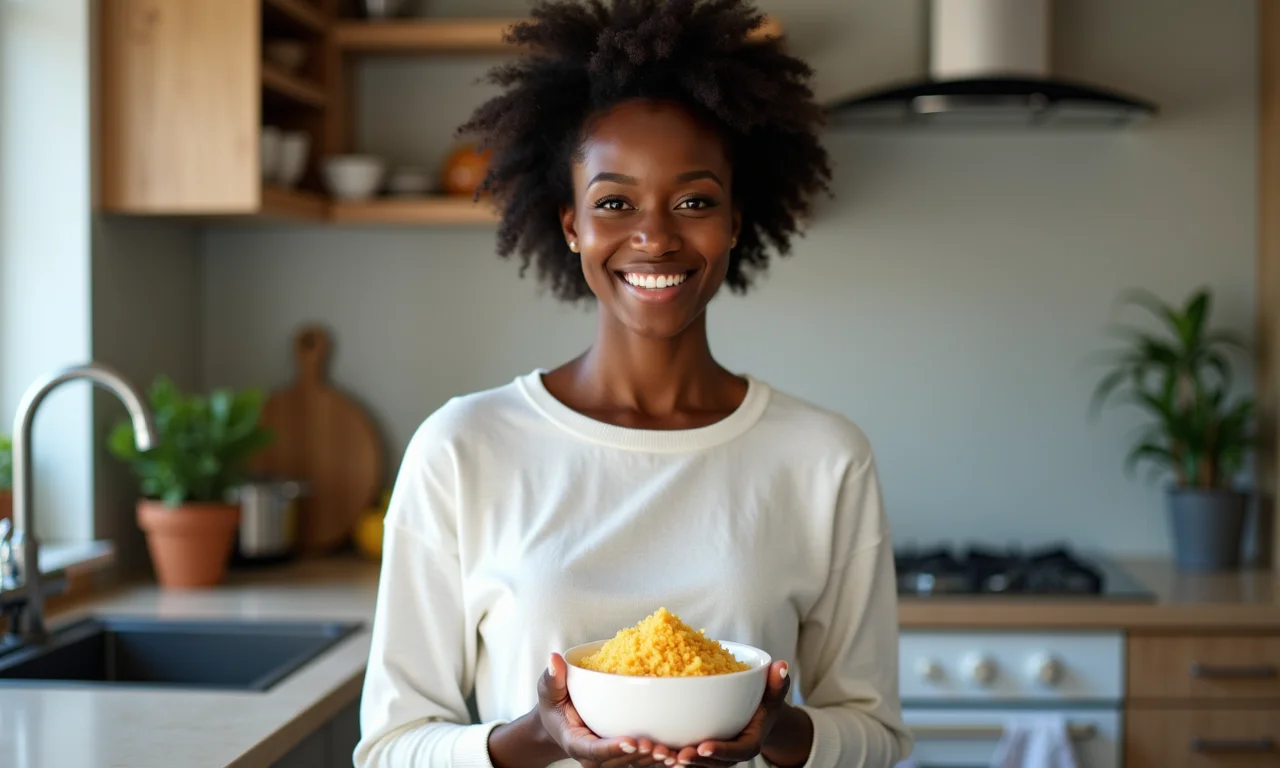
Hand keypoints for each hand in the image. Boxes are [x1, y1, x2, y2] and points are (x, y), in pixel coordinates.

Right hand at [539, 653, 677, 767]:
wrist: (561, 722)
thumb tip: (554, 658)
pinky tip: (679, 755)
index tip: (631, 740)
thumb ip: (552, 678)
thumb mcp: (549, 690)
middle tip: (658, 747)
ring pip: (633, 766)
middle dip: (638, 756)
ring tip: (672, 754)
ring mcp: (610, 760)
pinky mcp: (624, 757)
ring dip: (652, 762)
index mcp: (576, 743)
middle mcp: (594, 758)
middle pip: (618, 762)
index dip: (612, 748)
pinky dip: (658, 761)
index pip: (594, 750)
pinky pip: (641, 762)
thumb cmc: (555, 705)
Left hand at [672, 661, 791, 765]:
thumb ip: (777, 682)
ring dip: (678, 761)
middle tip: (677, 755)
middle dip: (695, 761)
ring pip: (697, 765)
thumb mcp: (773, 693)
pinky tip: (653, 749)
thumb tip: (781, 665)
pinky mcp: (702, 753)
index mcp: (750, 743)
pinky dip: (671, 755)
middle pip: (713, 764)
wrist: (755, 716)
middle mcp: (731, 755)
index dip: (720, 751)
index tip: (703, 747)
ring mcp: (716, 757)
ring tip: (660, 754)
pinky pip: (686, 757)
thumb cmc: (764, 702)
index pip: (737, 751)